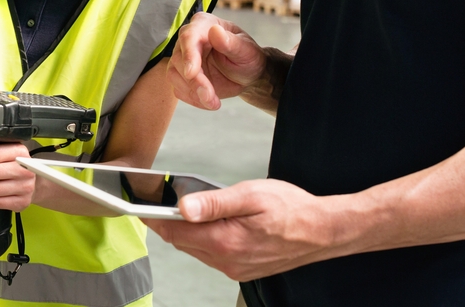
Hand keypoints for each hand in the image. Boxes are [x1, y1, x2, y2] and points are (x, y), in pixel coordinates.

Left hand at [143, 179, 340, 280]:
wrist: (324, 231)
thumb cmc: (291, 209)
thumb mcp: (250, 195)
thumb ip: (214, 203)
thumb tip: (182, 208)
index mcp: (225, 242)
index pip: (174, 232)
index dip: (154, 218)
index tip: (140, 204)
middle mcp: (226, 261)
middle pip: (182, 242)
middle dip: (169, 223)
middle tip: (161, 200)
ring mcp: (234, 269)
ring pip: (196, 249)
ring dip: (188, 232)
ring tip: (187, 209)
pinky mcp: (242, 270)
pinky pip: (212, 255)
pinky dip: (204, 240)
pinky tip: (211, 223)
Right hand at [164, 12, 267, 109]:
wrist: (246, 74)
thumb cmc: (248, 57)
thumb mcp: (246, 50)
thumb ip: (231, 42)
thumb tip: (215, 31)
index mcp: (204, 25)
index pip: (189, 36)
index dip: (188, 54)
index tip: (191, 73)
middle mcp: (189, 40)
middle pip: (179, 59)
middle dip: (194, 81)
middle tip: (210, 97)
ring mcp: (183, 58)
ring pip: (174, 74)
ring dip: (192, 92)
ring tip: (214, 102)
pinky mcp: (181, 75)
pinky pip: (179, 89)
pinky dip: (193, 99)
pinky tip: (209, 101)